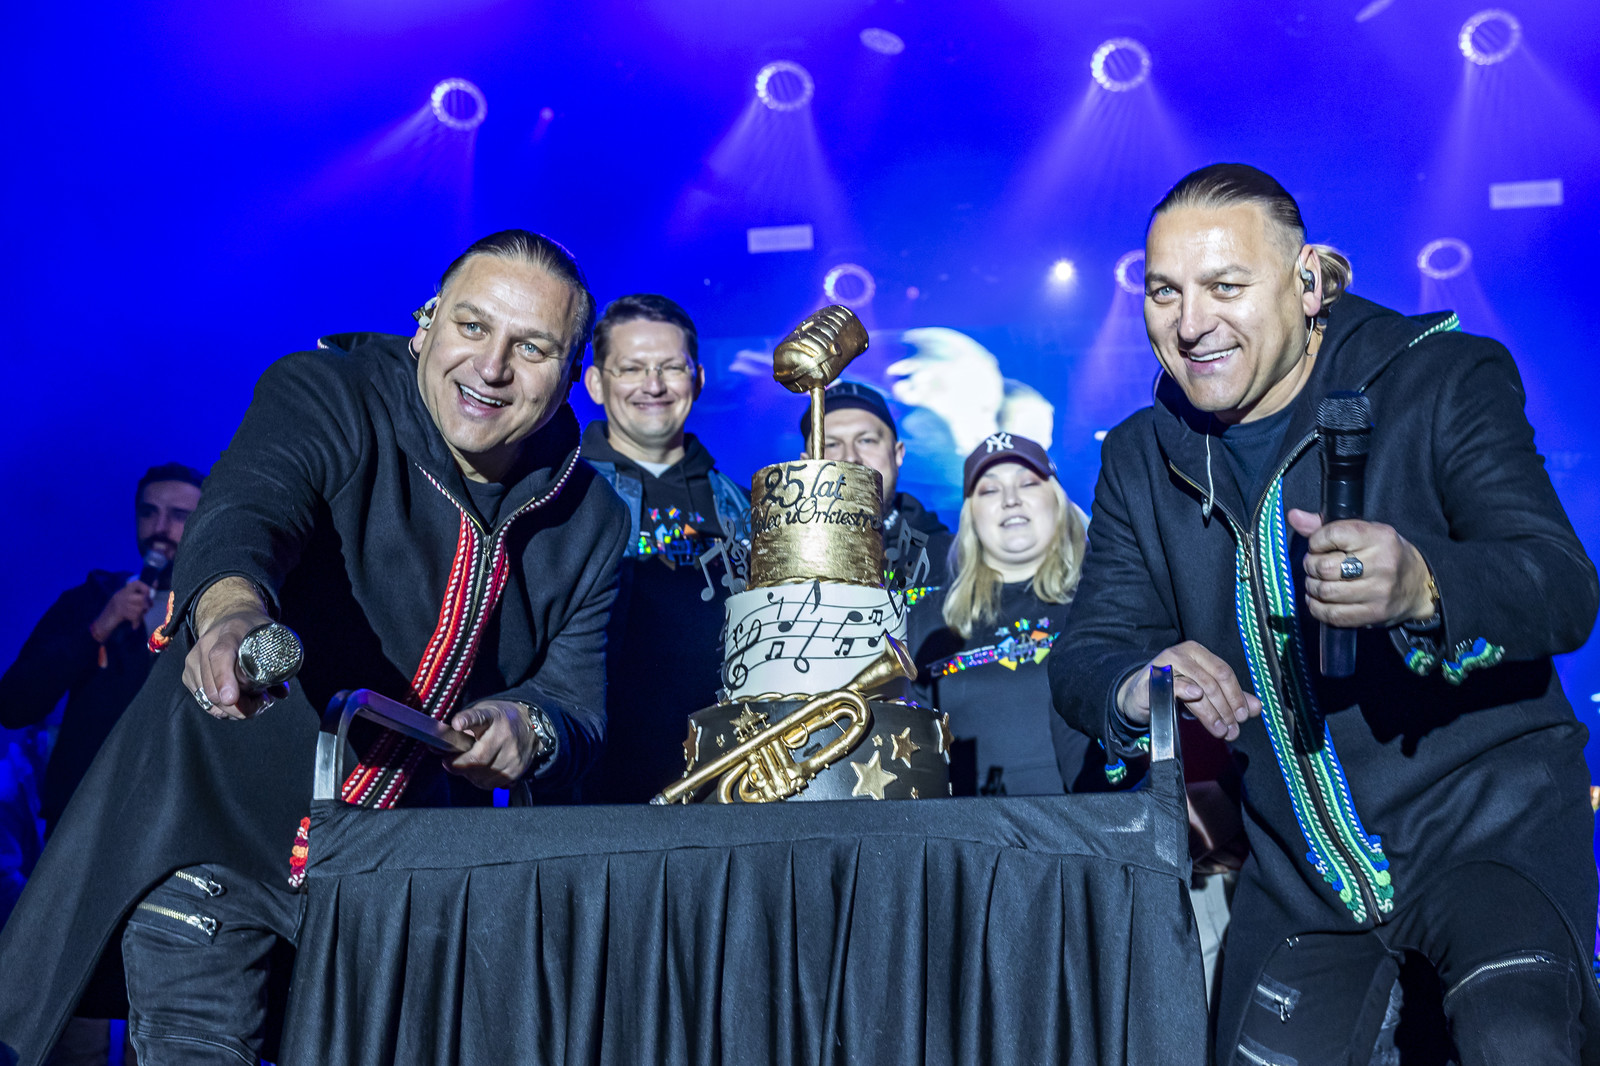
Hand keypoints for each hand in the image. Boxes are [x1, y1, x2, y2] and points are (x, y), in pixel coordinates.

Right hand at [91, 581, 153, 642]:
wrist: (102, 623)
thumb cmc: (116, 613)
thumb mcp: (126, 602)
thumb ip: (138, 597)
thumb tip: (154, 587)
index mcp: (124, 591)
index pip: (137, 583)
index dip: (146, 587)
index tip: (150, 593)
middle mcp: (121, 595)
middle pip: (142, 598)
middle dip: (147, 604)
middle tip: (146, 609)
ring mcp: (119, 603)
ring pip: (140, 608)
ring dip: (141, 615)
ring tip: (138, 617)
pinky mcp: (119, 612)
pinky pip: (134, 615)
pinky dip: (136, 621)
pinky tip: (134, 624)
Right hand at [182, 577, 284, 719]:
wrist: (229, 620)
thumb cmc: (254, 631)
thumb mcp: (270, 637)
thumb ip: (278, 663)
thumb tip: (281, 692)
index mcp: (230, 632)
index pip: (221, 655)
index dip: (224, 678)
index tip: (231, 698)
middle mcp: (206, 645)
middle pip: (214, 687)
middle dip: (240, 706)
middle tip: (263, 703)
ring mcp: (194, 660)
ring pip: (209, 700)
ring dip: (234, 710)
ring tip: (254, 702)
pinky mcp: (188, 674)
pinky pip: (204, 701)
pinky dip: (222, 709)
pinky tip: (239, 701)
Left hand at [444, 700, 541, 788]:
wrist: (532, 727)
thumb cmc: (501, 720)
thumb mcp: (483, 712)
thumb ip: (462, 726)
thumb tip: (435, 745)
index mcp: (493, 717)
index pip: (479, 717)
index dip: (467, 720)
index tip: (457, 724)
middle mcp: (505, 736)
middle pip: (477, 759)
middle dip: (458, 764)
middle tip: (449, 762)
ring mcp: (512, 755)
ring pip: (482, 776)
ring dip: (469, 774)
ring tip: (468, 765)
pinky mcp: (517, 769)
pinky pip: (491, 784)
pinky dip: (480, 781)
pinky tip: (480, 771)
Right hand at [1117, 640, 1260, 740]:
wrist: (1136, 696)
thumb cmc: (1172, 692)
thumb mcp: (1203, 693)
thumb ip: (1229, 698)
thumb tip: (1256, 707)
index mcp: (1198, 652)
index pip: (1224, 672)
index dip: (1237, 696)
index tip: (1244, 717)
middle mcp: (1182, 654)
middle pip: (1213, 681)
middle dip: (1226, 708)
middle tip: (1232, 730)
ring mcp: (1165, 664)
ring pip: (1198, 686)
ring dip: (1212, 712)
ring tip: (1220, 730)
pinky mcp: (1151, 679)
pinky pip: (1173, 684)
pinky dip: (1186, 690)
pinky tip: (1196, 698)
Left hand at [1286, 510, 1435, 628]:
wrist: (1418, 585)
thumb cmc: (1382, 554)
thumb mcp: (1362, 532)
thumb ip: (1325, 525)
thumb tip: (1293, 516)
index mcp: (1379, 537)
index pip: (1332, 535)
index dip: (1316, 542)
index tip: (1318, 546)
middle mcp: (1381, 564)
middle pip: (1325, 567)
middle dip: (1311, 566)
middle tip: (1315, 566)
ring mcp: (1379, 592)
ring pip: (1325, 591)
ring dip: (1312, 587)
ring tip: (1317, 582)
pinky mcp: (1374, 614)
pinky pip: (1332, 615)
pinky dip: (1317, 608)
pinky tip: (1319, 600)